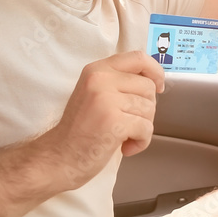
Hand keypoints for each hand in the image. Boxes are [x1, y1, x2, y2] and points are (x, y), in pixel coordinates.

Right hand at [42, 51, 164, 188]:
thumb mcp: (94, 94)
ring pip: (149, 109)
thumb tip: (153, 82)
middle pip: (148, 87)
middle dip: (146, 109)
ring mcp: (106, 100)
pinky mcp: (114, 122)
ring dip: (142, 128)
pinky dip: (141, 142)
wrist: (59, 158)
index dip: (155, 71)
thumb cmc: (80, 131)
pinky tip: (125, 147)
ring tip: (123, 137)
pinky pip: (146, 128)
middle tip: (129, 123)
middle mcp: (100, 79)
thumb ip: (118, 83)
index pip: (138, 58)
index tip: (158, 86)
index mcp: (97, 69)